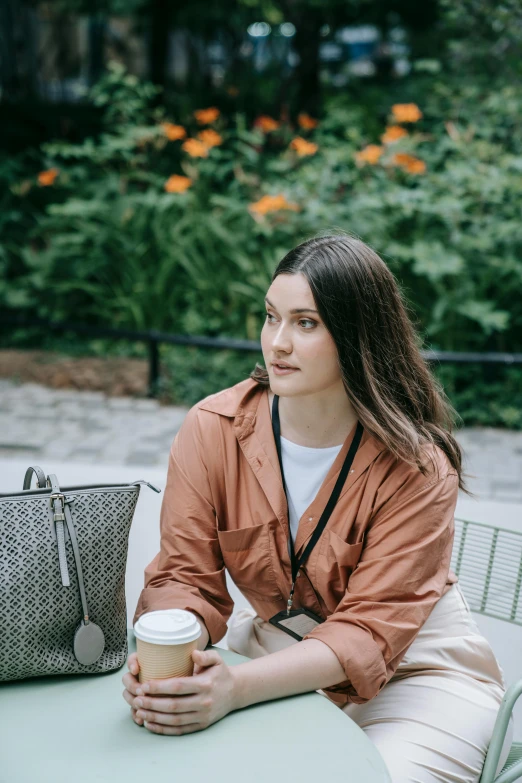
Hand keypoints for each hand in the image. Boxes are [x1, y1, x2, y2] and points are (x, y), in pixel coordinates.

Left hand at [122, 649, 238, 734]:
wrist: (235, 692)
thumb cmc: (220, 673)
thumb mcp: (217, 659)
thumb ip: (205, 655)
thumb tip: (193, 654)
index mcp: (205, 684)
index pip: (178, 686)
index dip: (159, 687)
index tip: (144, 685)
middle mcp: (204, 702)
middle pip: (173, 706)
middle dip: (152, 703)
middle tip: (137, 699)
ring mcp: (202, 716)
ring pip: (174, 720)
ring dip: (154, 717)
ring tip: (139, 712)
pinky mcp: (201, 726)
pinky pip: (179, 730)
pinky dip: (162, 729)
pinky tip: (150, 724)